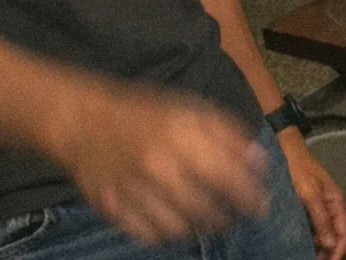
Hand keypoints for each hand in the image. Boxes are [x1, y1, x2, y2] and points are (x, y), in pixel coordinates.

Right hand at [47, 83, 270, 244]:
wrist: (82, 122)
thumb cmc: (144, 113)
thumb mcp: (191, 110)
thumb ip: (228, 134)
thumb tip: (259, 161)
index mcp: (182, 137)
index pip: (229, 179)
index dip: (251, 197)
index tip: (262, 205)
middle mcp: (159, 167)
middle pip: (207, 211)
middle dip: (228, 218)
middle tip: (235, 216)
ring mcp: (134, 192)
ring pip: (181, 229)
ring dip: (201, 228)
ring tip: (209, 221)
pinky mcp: (115, 211)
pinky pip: (151, 236)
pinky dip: (169, 235)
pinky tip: (177, 224)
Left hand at [279, 129, 345, 257]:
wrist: (283, 147)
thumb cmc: (298, 168)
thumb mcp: (310, 193)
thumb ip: (321, 218)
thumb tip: (332, 244)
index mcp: (336, 201)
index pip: (344, 232)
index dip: (338, 251)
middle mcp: (329, 205)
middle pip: (334, 234)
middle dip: (328, 251)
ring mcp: (317, 205)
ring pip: (322, 232)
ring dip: (317, 245)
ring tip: (306, 255)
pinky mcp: (304, 204)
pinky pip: (310, 225)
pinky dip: (308, 236)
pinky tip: (299, 243)